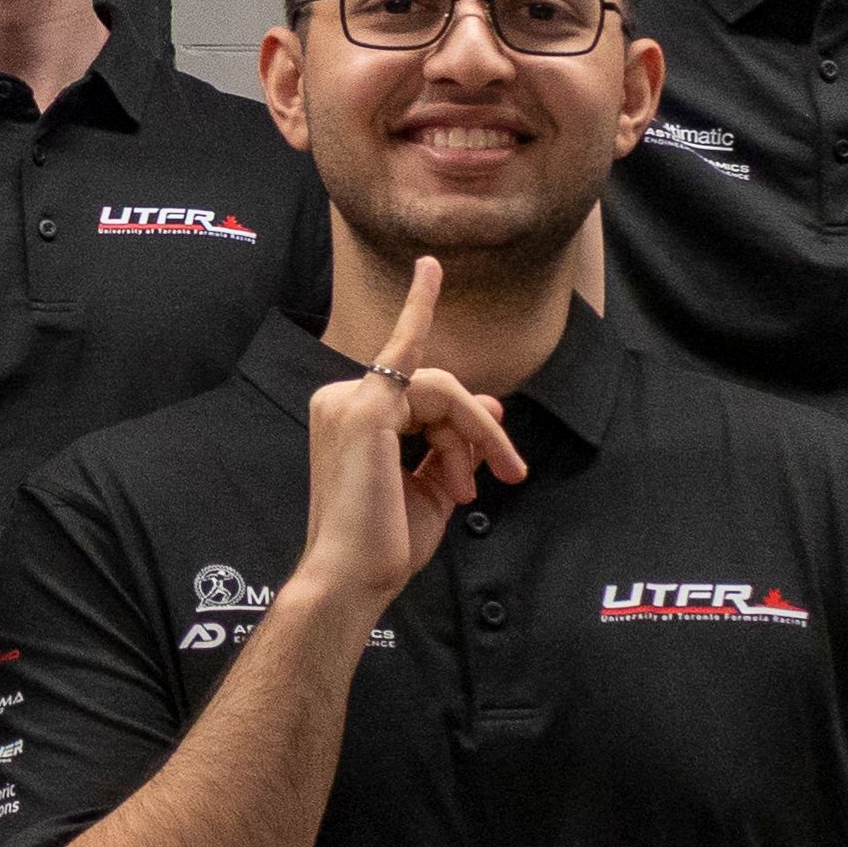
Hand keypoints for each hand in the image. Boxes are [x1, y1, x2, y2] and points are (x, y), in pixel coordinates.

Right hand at [296, 258, 522, 620]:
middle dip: (474, 429)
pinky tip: (489, 439)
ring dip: (474, 435)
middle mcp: (340, 400)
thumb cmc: (384, 543)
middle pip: (432, 388)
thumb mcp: (431, 487)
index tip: (430, 269)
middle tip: (506, 474)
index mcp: (348, 417)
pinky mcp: (366, 409)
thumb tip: (490, 404)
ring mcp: (349, 400)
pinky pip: (436, 391)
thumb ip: (455, 444)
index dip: (429, 336)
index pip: (406, 378)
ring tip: (478, 486)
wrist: (352, 577)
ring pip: (440, 389)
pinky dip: (469, 422)